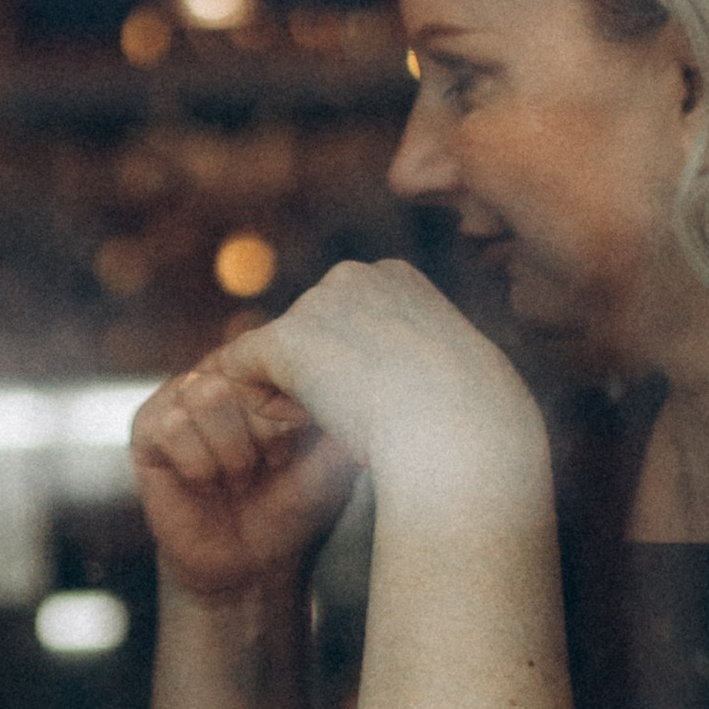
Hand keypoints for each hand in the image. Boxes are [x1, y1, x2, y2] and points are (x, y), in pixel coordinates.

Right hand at [131, 349, 359, 604]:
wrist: (247, 562)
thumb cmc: (287, 507)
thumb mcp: (325, 463)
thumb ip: (333, 424)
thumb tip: (347, 388)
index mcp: (263, 374)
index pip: (274, 356)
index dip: (288, 408)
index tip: (296, 450)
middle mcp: (221, 374)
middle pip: (240, 374)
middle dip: (262, 433)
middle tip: (265, 468)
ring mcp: (180, 398)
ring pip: (205, 395)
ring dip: (230, 451)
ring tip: (236, 477)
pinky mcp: (147, 428)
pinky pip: (172, 426)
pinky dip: (199, 465)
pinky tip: (205, 484)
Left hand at [224, 259, 545, 521]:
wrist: (461, 434)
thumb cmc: (468, 421)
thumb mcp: (443, 373)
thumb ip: (400, 358)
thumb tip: (369, 374)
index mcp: (396, 277)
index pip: (346, 324)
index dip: (359, 374)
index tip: (392, 403)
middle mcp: (354, 275)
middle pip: (307, 337)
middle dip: (323, 382)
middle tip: (369, 417)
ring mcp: (318, 302)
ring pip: (275, 359)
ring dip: (299, 398)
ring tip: (349, 422)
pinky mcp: (286, 339)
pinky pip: (240, 368)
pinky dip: (261, 402)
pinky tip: (300, 424)